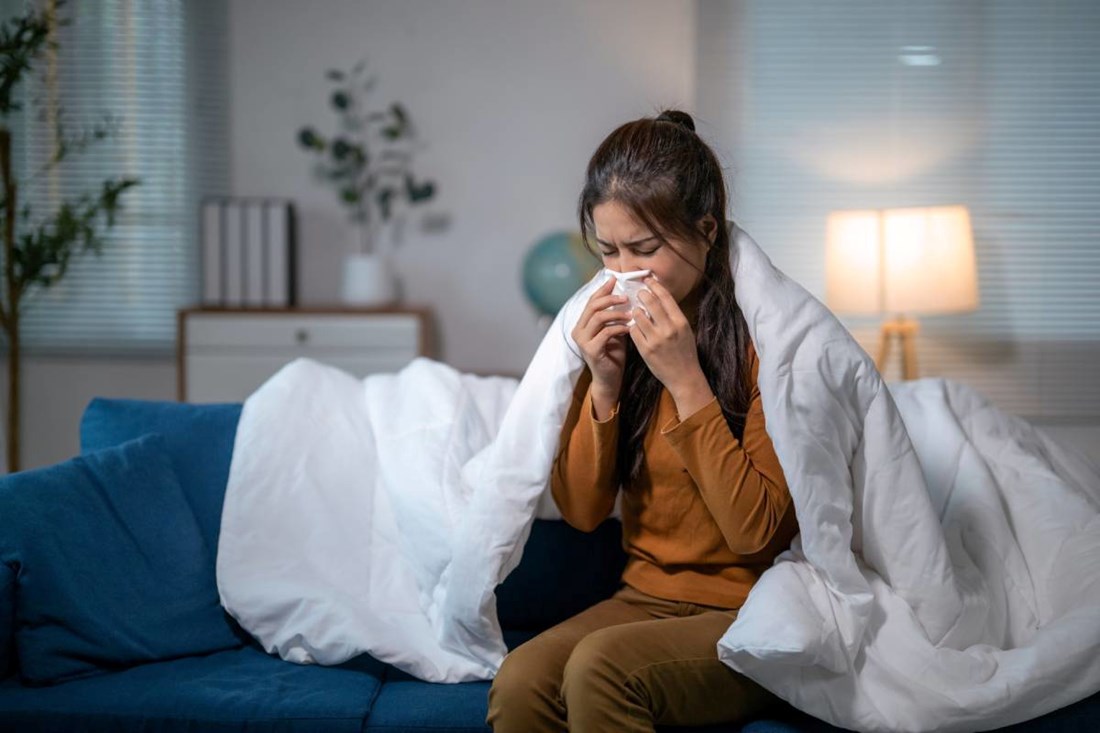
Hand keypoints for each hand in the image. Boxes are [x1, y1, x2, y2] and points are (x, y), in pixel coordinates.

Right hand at [571, 277, 630, 415]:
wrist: (610, 379)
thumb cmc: (614, 355)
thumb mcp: (614, 331)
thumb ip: (615, 316)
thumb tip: (626, 295)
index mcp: (582, 324)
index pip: (591, 301)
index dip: (603, 289)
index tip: (615, 280)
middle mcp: (578, 331)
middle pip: (593, 306)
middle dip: (610, 298)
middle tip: (626, 297)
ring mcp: (583, 341)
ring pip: (599, 317)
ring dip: (617, 313)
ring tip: (631, 314)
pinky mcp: (590, 350)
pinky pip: (606, 332)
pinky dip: (619, 327)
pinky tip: (629, 328)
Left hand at [630, 278, 713, 416]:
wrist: (684, 376)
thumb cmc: (686, 352)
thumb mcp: (685, 331)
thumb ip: (673, 315)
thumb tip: (659, 297)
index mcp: (680, 322)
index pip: (665, 297)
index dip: (655, 285)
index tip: (648, 279)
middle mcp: (668, 329)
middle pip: (650, 303)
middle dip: (642, 294)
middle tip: (639, 292)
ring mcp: (655, 340)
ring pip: (638, 316)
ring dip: (635, 311)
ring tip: (635, 311)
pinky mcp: (645, 350)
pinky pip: (633, 331)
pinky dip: (632, 327)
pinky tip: (634, 326)